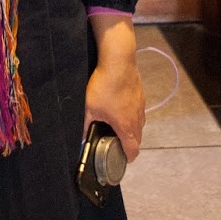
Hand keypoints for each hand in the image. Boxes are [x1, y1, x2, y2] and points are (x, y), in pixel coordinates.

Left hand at [84, 14, 144, 163]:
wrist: (118, 60)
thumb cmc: (105, 85)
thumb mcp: (89, 108)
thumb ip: (84, 126)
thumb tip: (80, 138)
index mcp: (126, 126)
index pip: (133, 150)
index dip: (128, 158)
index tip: (122, 159)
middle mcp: (137, 118)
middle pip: (137, 138)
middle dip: (129, 144)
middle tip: (116, 143)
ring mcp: (140, 104)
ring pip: (139, 123)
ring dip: (131, 128)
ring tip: (117, 125)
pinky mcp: (140, 93)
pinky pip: (138, 109)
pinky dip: (132, 113)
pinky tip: (120, 105)